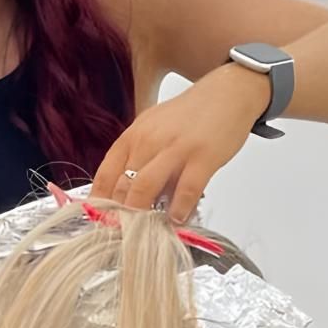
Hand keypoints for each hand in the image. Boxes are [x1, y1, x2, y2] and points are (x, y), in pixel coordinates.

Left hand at [92, 65, 271, 222]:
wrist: (227, 93)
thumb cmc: (189, 116)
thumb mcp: (153, 130)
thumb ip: (139, 158)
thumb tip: (127, 194)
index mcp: (133, 136)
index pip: (105, 174)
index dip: (100, 203)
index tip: (102, 222)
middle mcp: (148, 141)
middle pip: (122, 185)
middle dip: (120, 215)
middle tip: (124, 234)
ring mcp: (175, 149)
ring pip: (145, 188)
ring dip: (142, 215)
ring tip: (146, 232)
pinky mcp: (202, 157)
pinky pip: (185, 190)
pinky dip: (179, 209)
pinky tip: (178, 220)